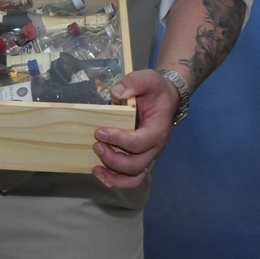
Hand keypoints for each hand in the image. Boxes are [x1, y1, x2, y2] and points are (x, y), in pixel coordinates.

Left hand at [91, 69, 179, 188]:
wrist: (164, 98)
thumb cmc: (155, 90)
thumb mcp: (148, 78)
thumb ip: (133, 83)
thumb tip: (116, 93)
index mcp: (157, 129)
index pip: (140, 142)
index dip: (119, 140)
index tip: (100, 132)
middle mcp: (154, 147)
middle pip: (136, 164)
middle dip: (113, 159)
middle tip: (96, 144)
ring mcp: (147, 154)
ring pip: (134, 176)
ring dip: (114, 176)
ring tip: (95, 169)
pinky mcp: (138, 157)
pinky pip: (130, 176)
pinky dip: (116, 180)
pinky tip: (100, 174)